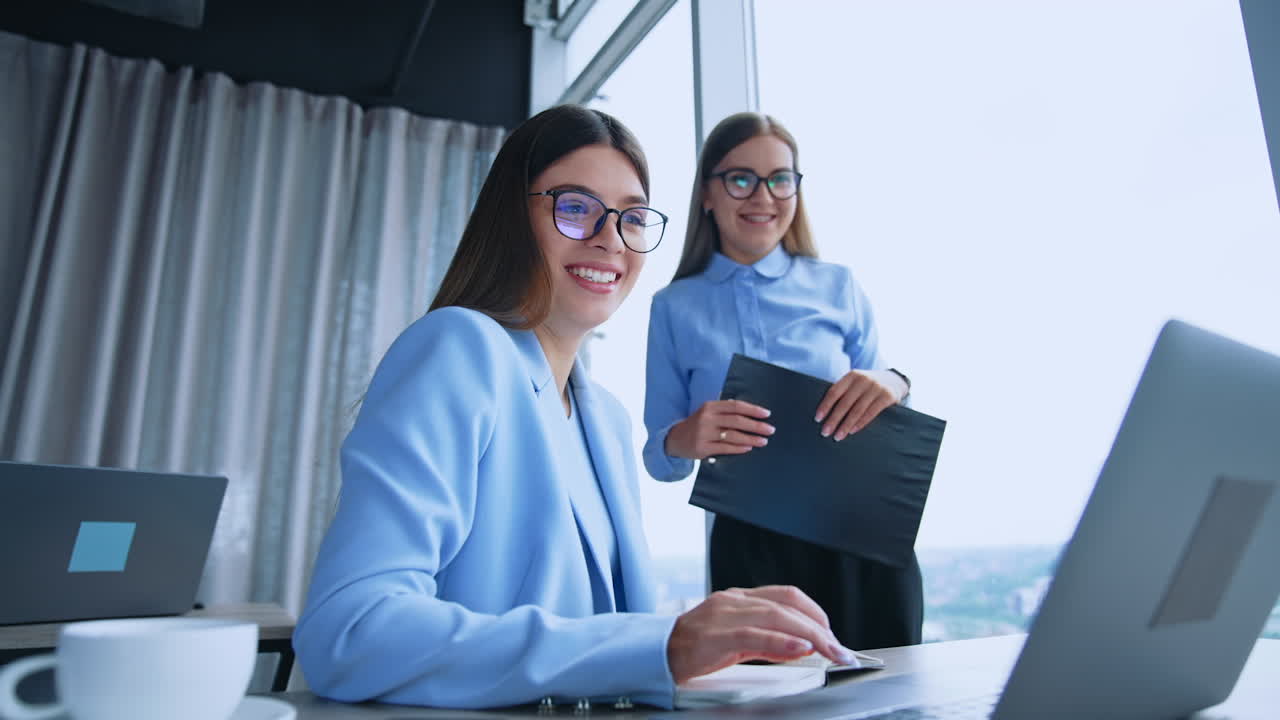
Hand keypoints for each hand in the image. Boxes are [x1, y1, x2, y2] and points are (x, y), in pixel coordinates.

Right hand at [665, 399, 774, 459]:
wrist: (676, 439)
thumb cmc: (698, 424)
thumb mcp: (708, 413)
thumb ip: (726, 411)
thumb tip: (752, 414)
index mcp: (710, 406)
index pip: (735, 406)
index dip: (752, 409)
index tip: (766, 414)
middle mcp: (706, 418)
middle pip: (736, 421)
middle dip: (756, 425)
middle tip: (770, 429)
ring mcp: (704, 433)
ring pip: (733, 436)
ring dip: (751, 438)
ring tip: (763, 441)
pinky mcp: (703, 448)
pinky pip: (725, 448)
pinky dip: (739, 448)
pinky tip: (749, 448)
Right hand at [666, 585, 857, 683]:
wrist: (656, 654)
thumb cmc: (695, 648)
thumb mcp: (738, 643)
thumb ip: (770, 643)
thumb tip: (803, 647)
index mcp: (740, 598)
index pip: (788, 596)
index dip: (816, 613)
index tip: (833, 636)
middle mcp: (734, 601)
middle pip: (788, 605)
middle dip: (820, 628)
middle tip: (840, 650)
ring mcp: (724, 615)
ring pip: (776, 615)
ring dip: (810, 635)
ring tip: (829, 651)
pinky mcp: (715, 636)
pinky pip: (755, 635)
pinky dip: (782, 641)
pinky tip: (800, 649)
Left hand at [814, 369, 907, 440]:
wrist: (895, 380)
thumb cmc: (867, 386)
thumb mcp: (856, 383)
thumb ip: (844, 392)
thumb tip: (824, 414)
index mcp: (852, 375)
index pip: (834, 392)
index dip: (825, 406)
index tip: (818, 419)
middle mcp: (863, 379)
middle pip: (844, 403)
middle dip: (834, 419)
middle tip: (825, 432)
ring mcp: (876, 387)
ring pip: (857, 410)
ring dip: (846, 425)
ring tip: (838, 436)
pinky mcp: (887, 396)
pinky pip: (871, 412)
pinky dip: (860, 423)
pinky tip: (852, 431)